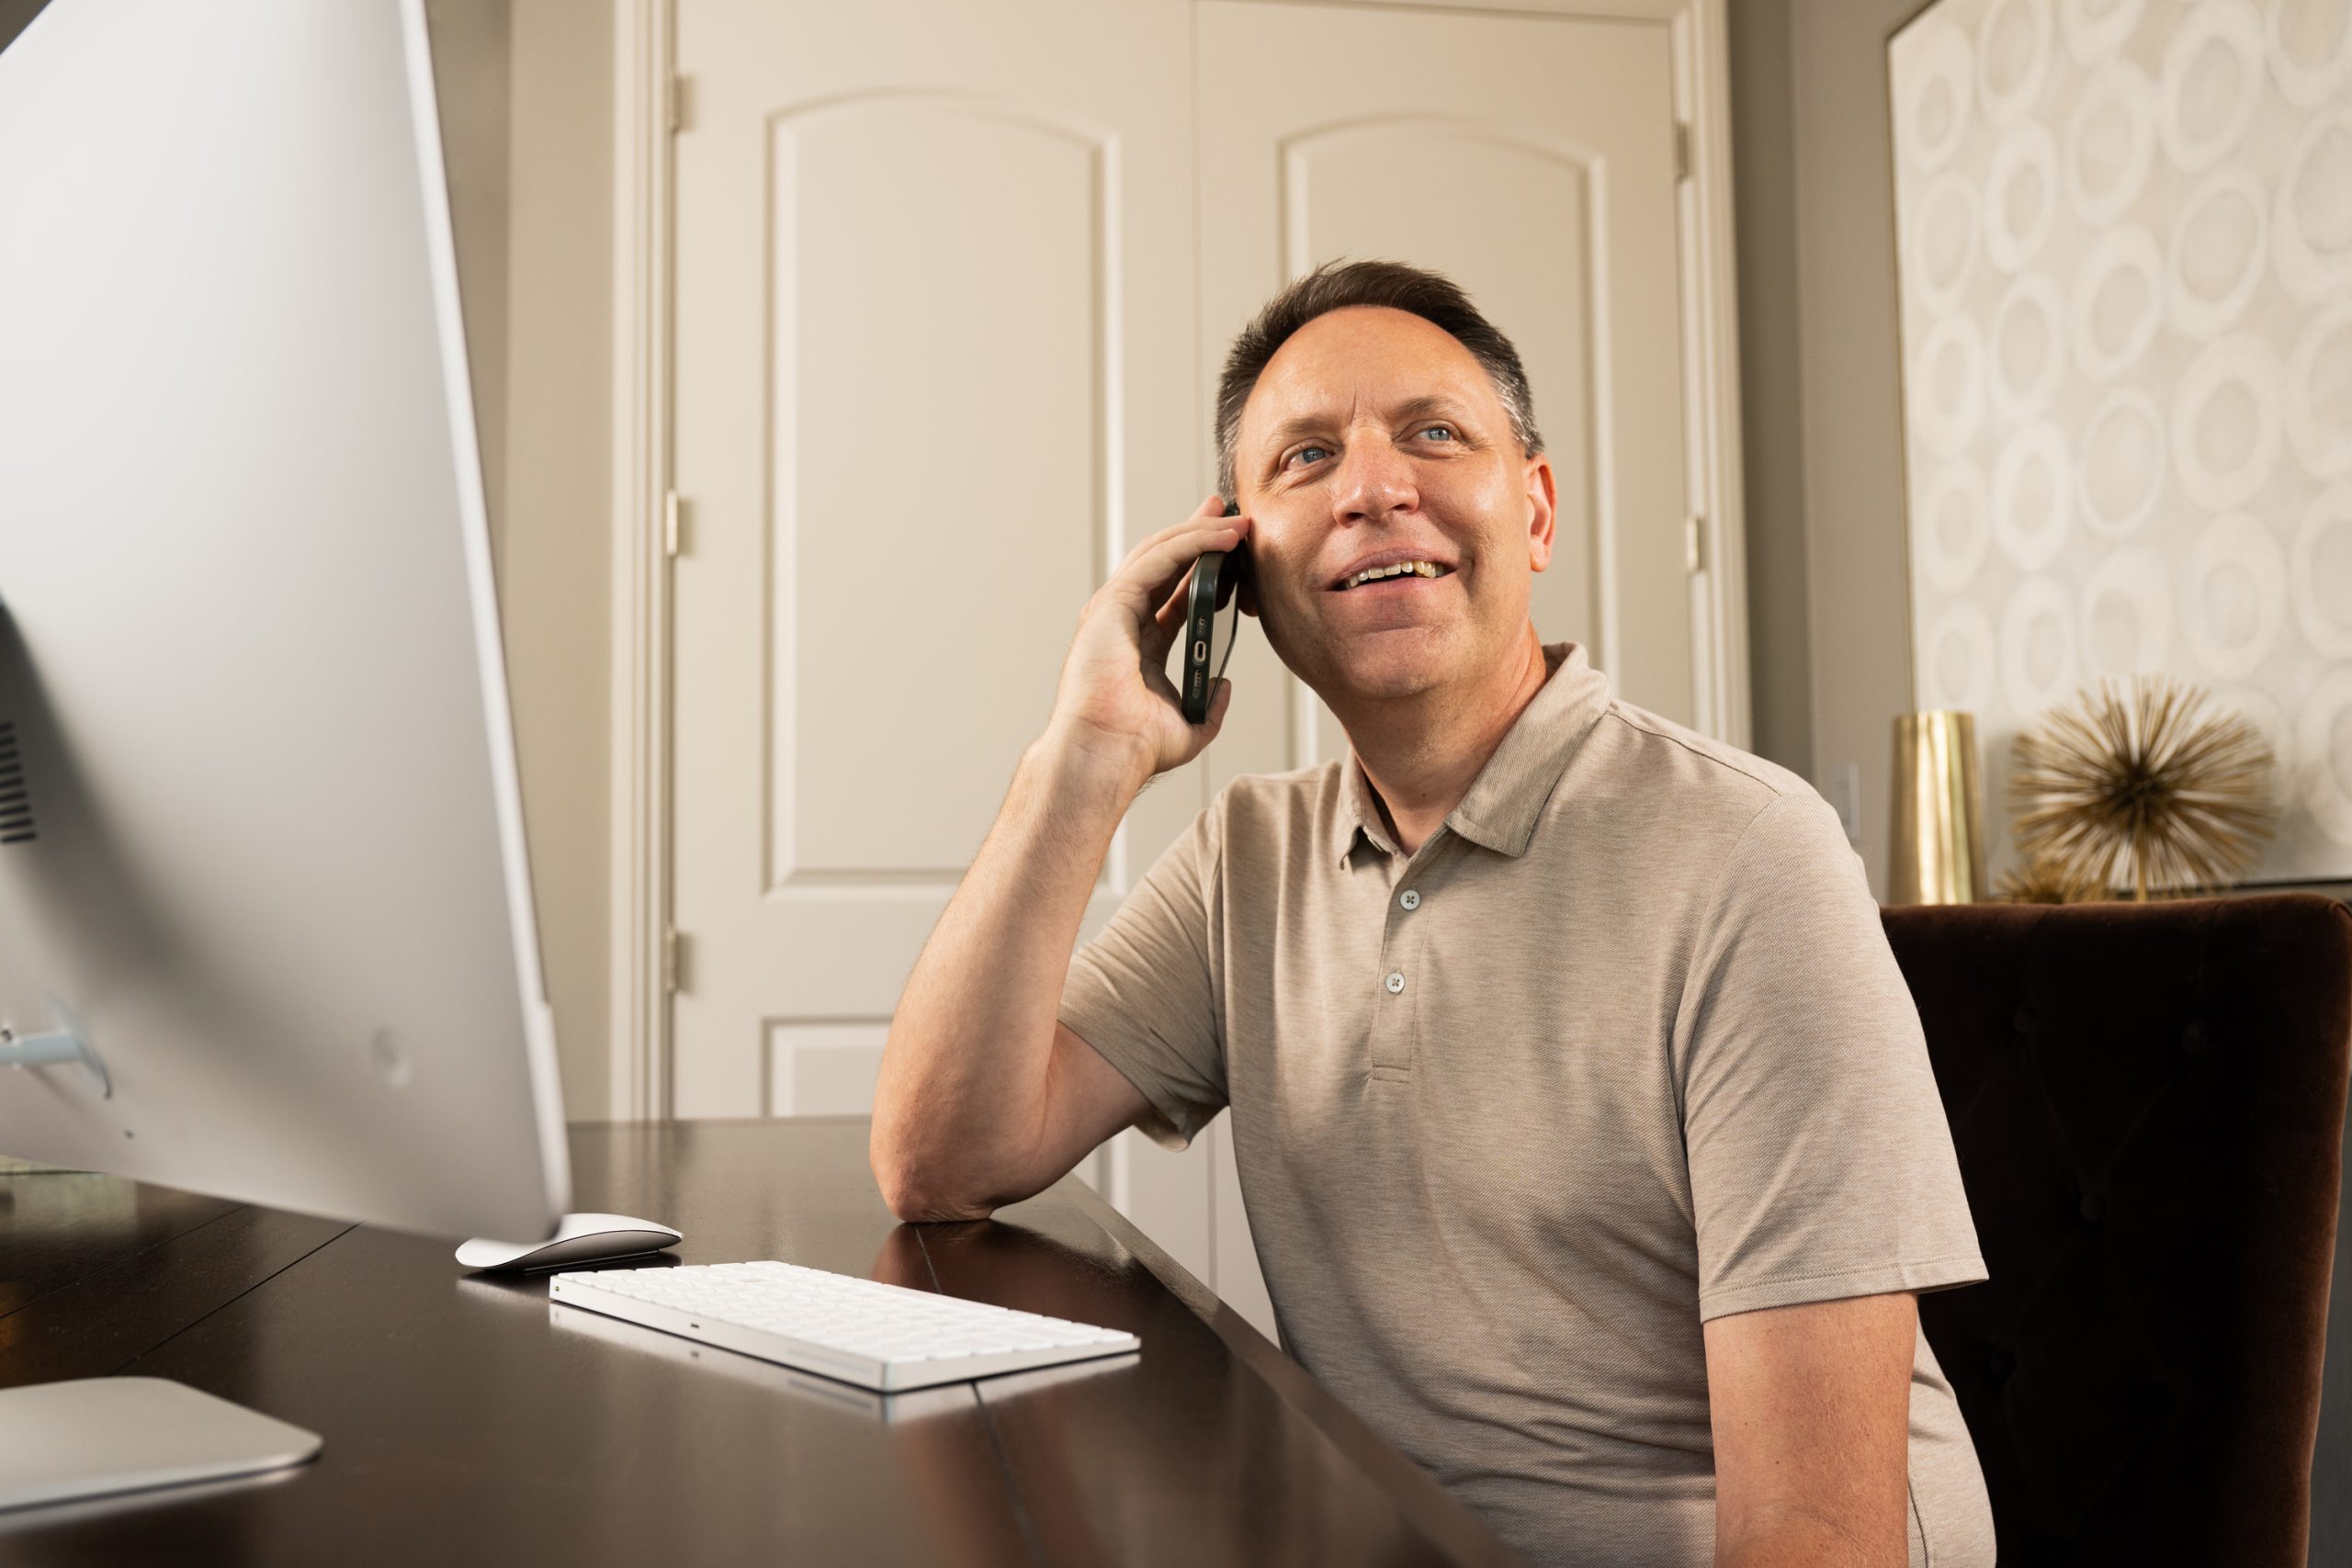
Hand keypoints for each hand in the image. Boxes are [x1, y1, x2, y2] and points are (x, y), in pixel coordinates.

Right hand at [1045, 494, 1247, 784]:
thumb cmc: (1136, 747)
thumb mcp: (1190, 725)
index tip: (1229, 550)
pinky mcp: (1113, 604)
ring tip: (1235, 519)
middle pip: (1163, 563)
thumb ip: (1210, 704)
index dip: (1200, 566)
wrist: (1107, 753)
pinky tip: (1222, 537)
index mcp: (1137, 645)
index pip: (1171, 593)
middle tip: (1229, 515)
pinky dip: (1192, 543)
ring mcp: (1113, 610)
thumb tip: (1224, 685)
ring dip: (1199, 531)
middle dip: (1196, 533)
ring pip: (1160, 553)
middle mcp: (1122, 621)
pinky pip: (1159, 560)